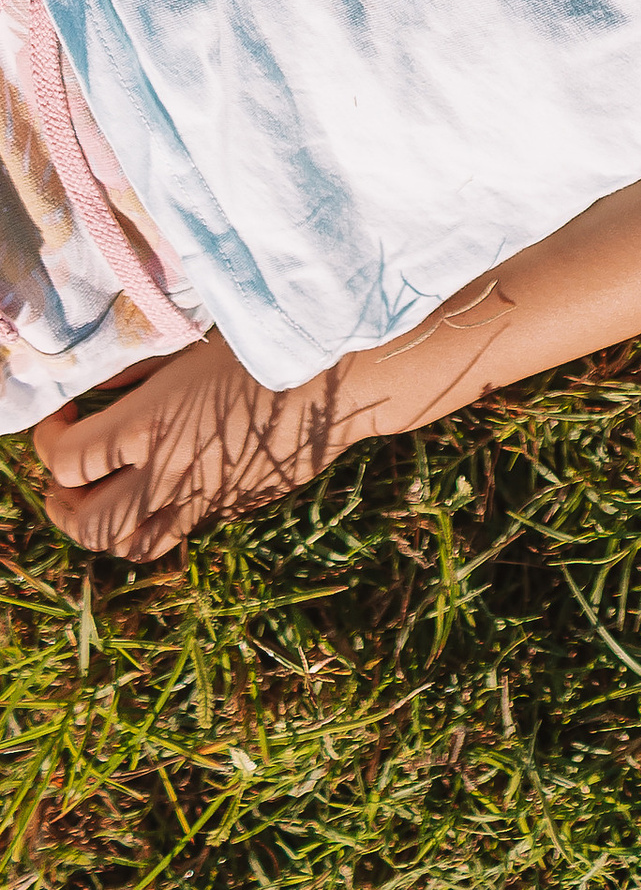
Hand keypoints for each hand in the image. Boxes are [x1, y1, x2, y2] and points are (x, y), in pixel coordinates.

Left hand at [30, 332, 357, 557]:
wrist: (343, 381)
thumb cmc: (268, 344)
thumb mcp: (191, 346)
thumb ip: (136, 372)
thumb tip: (97, 388)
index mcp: (150, 425)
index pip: (68, 459)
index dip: (48, 440)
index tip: (60, 414)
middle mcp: (168, 474)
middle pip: (87, 523)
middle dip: (61, 503)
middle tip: (65, 475)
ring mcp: (202, 500)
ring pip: (128, 545)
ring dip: (99, 527)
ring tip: (99, 498)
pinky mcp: (231, 509)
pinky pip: (174, 533)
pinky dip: (149, 522)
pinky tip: (157, 488)